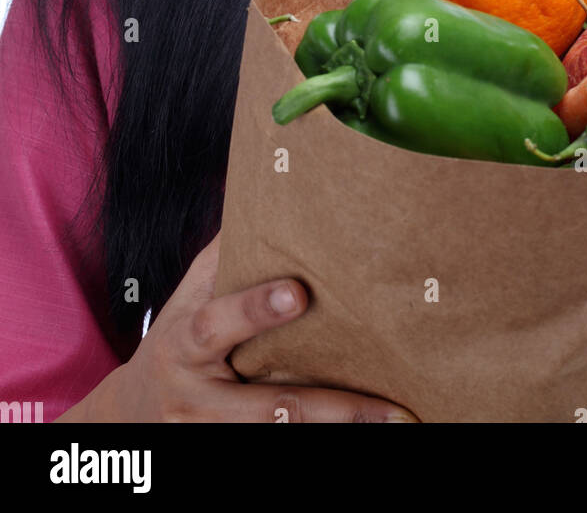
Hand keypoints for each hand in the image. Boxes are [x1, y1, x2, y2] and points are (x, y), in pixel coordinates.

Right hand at [55, 229, 418, 422]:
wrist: (134, 411)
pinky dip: (321, 439)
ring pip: (278, 436)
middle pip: (266, 409)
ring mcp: (207, 434)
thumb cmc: (178, 335)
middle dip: (329, 407)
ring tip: (395, 421)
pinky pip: (274, 449)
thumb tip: (273, 189)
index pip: (216, 324)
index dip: (254, 309)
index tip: (299, 292)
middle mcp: (195, 398)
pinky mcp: (223, 453)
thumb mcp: (190, 295)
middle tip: (386, 404)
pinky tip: (365, 433)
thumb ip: (227, 257)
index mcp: (184, 343)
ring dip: (339, 430)